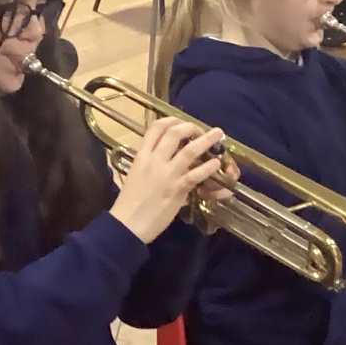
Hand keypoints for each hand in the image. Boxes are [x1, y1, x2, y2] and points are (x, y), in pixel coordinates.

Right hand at [110, 116, 228, 242]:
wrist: (127, 224)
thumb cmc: (128, 202)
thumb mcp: (134, 174)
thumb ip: (147, 162)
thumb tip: (160, 155)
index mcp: (142, 155)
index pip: (156, 128)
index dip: (172, 120)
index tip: (181, 123)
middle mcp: (154, 160)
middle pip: (174, 133)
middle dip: (191, 127)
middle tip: (200, 131)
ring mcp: (167, 174)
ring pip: (189, 150)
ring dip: (206, 140)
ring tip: (218, 135)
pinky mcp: (177, 189)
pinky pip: (196, 174)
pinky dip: (208, 167)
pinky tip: (216, 164)